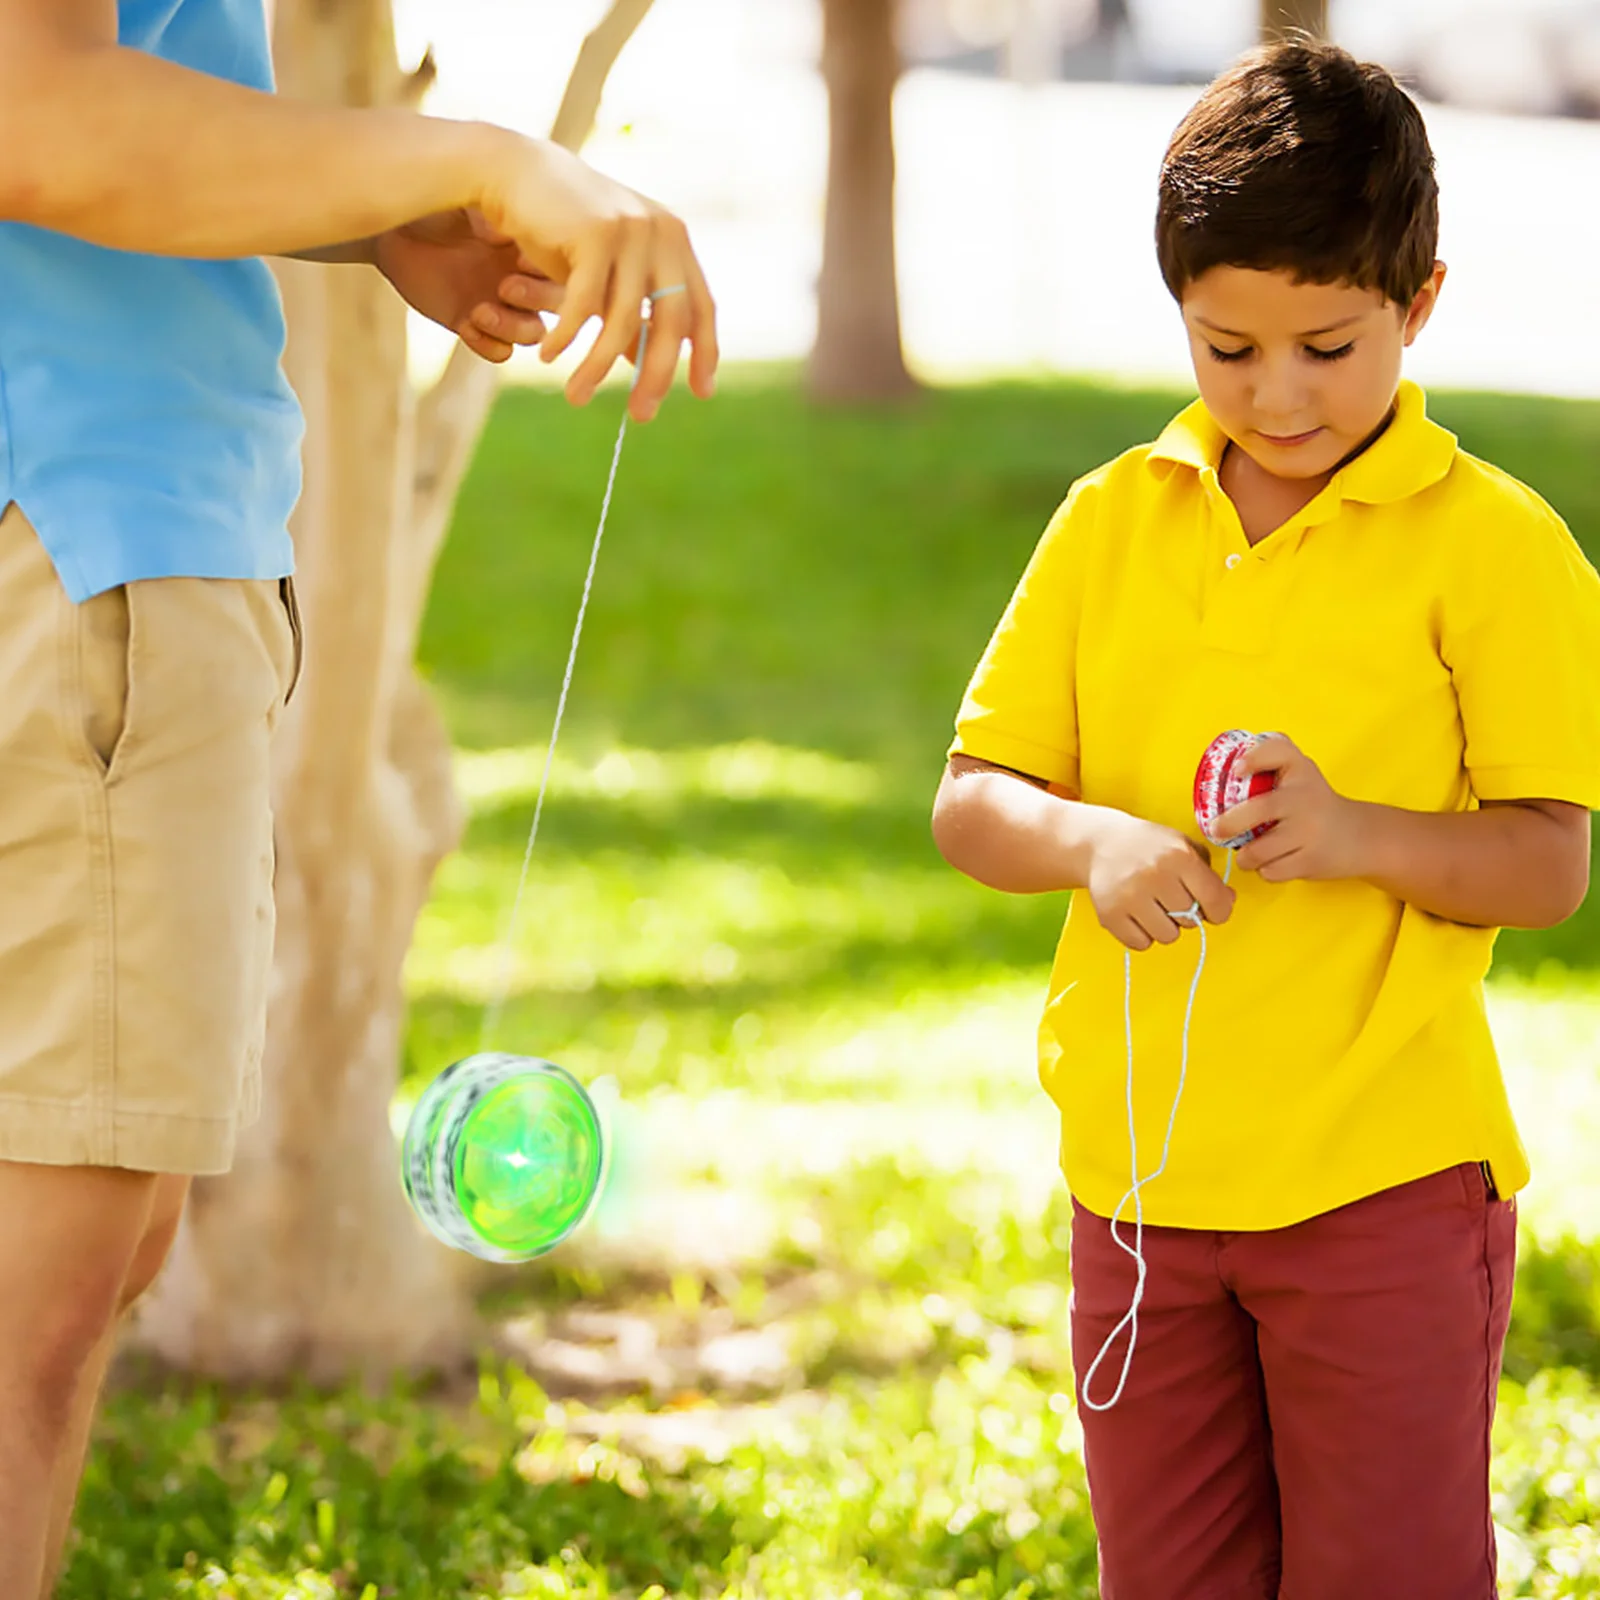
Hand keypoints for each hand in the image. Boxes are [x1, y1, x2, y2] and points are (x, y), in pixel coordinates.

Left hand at [374, 208, 564, 363]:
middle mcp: (524, 281)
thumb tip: (509, 234)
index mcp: (530, 248)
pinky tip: (465, 326)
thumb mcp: (465, 203)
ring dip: (511, 328)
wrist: (394, 233)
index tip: (520, 260)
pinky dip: (487, 344)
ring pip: (533, 334)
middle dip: (535, 300)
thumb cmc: (431, 209)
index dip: (548, 273)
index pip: (563, 270)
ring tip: (479, 312)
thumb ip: (492, 214)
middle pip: (559, 307)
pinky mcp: (475, 328)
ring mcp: (502, 307)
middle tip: (505, 287)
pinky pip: (500, 351)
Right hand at [477, 134, 717, 421]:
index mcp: (674, 240)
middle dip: (657, 375)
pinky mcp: (595, 233)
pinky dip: (565, 336)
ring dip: (598, 367)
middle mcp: (660, 233)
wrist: (514, 172)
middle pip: (670, 321)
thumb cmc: (561, 226)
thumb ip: (630, 311)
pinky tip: (549, 357)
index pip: (700, 307)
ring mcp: (630, 230)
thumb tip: (645, 363)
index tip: (702, 392)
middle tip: (641, 416)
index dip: (704, 352)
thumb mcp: (606, 271)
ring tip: (576, 397)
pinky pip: (583, 305)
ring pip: (622, 320)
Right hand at [1087, 813, 1235, 951]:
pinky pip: (1140, 944)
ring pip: (1167, 936)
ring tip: (1154, 908)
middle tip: (1172, 899)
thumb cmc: (1149, 846)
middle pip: (1190, 921)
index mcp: (1178, 856)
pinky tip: (1137, 915)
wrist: (1099, 843)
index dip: (1219, 910)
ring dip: (1165, 926)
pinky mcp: (1109, 914)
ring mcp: (1129, 896)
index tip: (1213, 910)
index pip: (1214, 899)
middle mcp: (1154, 875)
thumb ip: (1208, 873)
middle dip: (1186, 914)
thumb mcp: (1182, 846)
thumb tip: (1227, 902)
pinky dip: (1142, 934)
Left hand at [1212, 734, 1365, 881]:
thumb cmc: (1313, 803)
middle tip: (1216, 830)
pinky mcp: (1311, 860)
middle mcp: (1306, 798)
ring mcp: (1310, 831)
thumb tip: (1222, 770)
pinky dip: (1264, 870)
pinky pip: (1271, 870)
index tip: (1236, 771)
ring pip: (1259, 850)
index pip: (1279, 752)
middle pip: (1260, 809)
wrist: (1359, 835)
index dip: (1254, 758)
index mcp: (1300, 770)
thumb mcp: (1299, 773)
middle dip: (1230, 823)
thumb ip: (1269, 761)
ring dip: (1245, 856)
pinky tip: (1272, 862)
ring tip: (1247, 853)